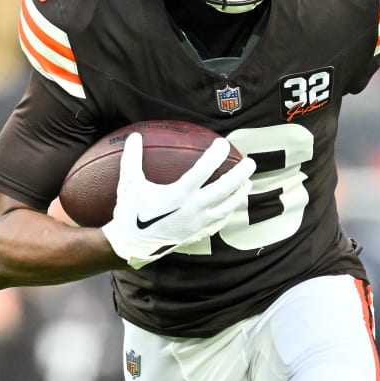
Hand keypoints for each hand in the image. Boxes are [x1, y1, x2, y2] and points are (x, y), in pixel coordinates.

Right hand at [101, 134, 253, 268]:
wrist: (131, 245)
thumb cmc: (130, 212)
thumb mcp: (128, 183)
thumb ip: (132, 158)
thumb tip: (134, 135)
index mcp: (178, 194)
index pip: (203, 171)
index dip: (215, 156)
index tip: (224, 143)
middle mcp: (193, 209)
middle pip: (224, 190)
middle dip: (239, 174)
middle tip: (251, 162)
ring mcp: (198, 223)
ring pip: (226, 207)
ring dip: (239, 194)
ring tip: (248, 182)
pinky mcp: (197, 233)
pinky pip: (219, 222)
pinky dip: (229, 212)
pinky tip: (232, 205)